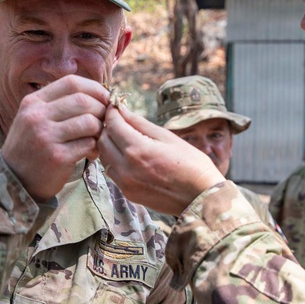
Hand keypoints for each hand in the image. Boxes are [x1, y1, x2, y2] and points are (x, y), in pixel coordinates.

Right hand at [0, 75, 109, 201]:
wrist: (14, 180)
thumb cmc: (31, 147)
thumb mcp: (34, 118)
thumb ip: (58, 104)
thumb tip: (97, 93)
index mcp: (33, 102)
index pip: (71, 83)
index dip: (94, 89)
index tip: (105, 99)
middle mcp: (37, 116)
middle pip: (83, 100)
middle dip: (101, 109)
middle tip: (105, 121)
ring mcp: (46, 136)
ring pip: (89, 122)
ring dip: (100, 130)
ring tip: (96, 139)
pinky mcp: (57, 156)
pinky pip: (88, 144)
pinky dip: (95, 148)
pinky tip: (90, 153)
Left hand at [98, 104, 223, 215]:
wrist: (201, 197)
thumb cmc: (192, 164)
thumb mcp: (168, 137)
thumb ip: (140, 124)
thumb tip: (122, 110)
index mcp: (138, 150)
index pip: (113, 125)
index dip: (112, 112)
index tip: (115, 106)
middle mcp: (126, 168)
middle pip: (103, 141)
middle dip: (108, 127)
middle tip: (119, 120)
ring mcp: (125, 183)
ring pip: (104, 157)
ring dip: (109, 145)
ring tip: (123, 137)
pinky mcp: (128, 193)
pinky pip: (112, 172)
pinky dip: (114, 160)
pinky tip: (128, 155)